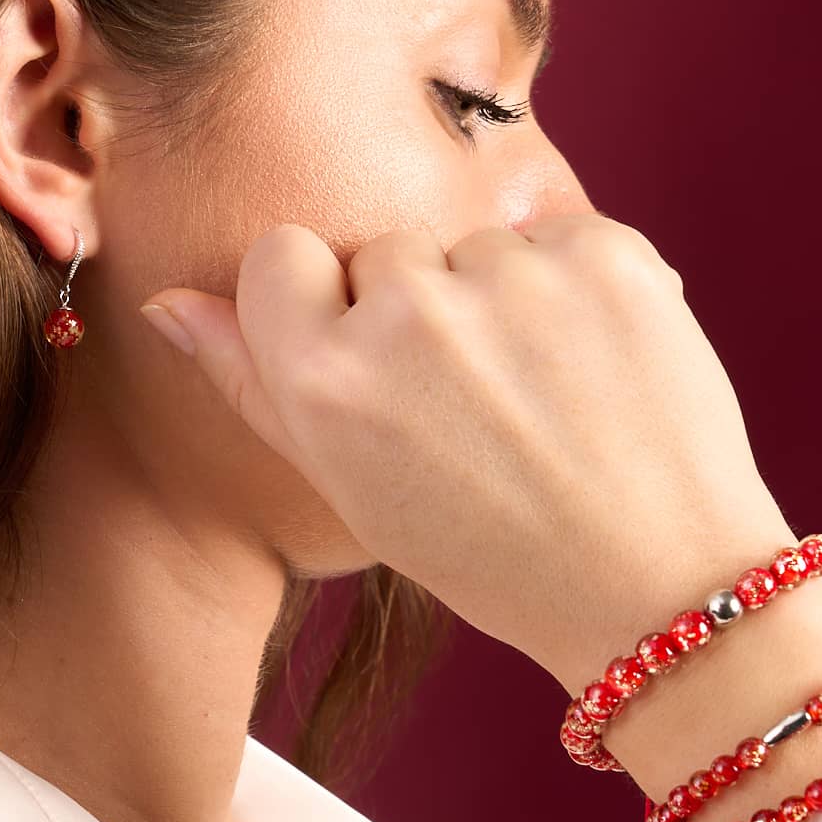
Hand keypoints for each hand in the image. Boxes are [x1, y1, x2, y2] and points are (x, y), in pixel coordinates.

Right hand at [139, 213, 791, 687]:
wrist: (653, 584)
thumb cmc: (489, 551)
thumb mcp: (349, 489)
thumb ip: (252, 387)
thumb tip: (168, 305)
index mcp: (326, 380)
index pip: (278, 257)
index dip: (326, 305)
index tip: (374, 359)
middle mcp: (408, 314)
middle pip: (382, 251)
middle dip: (420, 310)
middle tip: (478, 406)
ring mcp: (513, 277)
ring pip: (474, 242)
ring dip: (502, 299)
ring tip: (546, 395)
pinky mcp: (607, 255)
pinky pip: (559, 237)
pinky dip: (578, 288)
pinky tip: (598, 367)